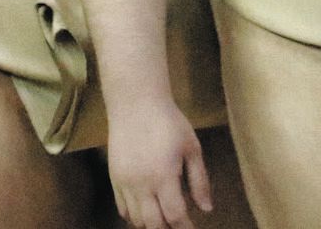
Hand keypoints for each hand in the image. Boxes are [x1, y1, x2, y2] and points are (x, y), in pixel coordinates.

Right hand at [107, 103, 211, 228]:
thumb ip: (199, 180)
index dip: (184, 227)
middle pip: (153, 224)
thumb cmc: (169, 122)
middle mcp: (142, 184)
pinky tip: (146, 209)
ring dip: (151, 223)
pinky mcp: (114, 178)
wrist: (137, 104)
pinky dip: (134, 215)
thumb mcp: (191, 147)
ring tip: (164, 217)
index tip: (191, 228)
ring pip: (136, 220)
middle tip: (178, 224)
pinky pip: (122, 209)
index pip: (174, 215)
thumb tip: (206, 209)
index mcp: (164, 176)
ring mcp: (125, 183)